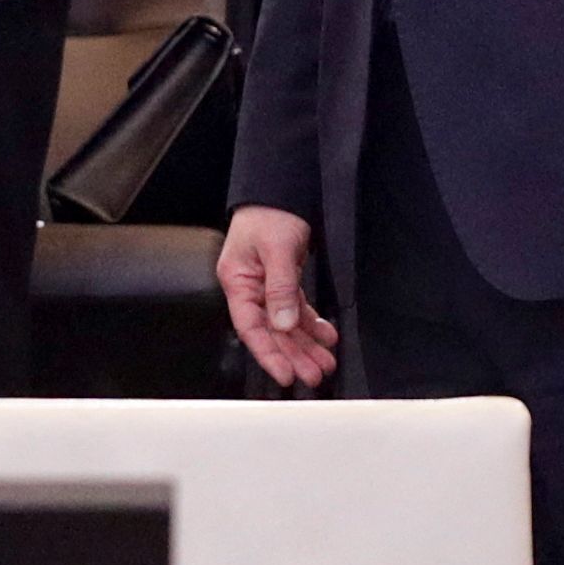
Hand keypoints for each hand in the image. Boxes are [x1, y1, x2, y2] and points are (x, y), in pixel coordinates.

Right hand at [217, 204, 340, 389]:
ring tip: (324, 362)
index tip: (285, 373)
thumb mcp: (277, 249)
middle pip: (271, 331)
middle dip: (293, 355)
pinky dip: (311, 324)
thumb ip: (280, 288)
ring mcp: (267, 286)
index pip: (251, 327)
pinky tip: (325, 335)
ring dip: (306, 344)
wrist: (281, 190)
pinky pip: (296, 310)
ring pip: (286, 325)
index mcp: (238, 282)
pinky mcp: (283, 281)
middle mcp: (250, 288)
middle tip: (313, 374)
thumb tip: (283, 324)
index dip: (268, 354)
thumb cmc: (270, 213)